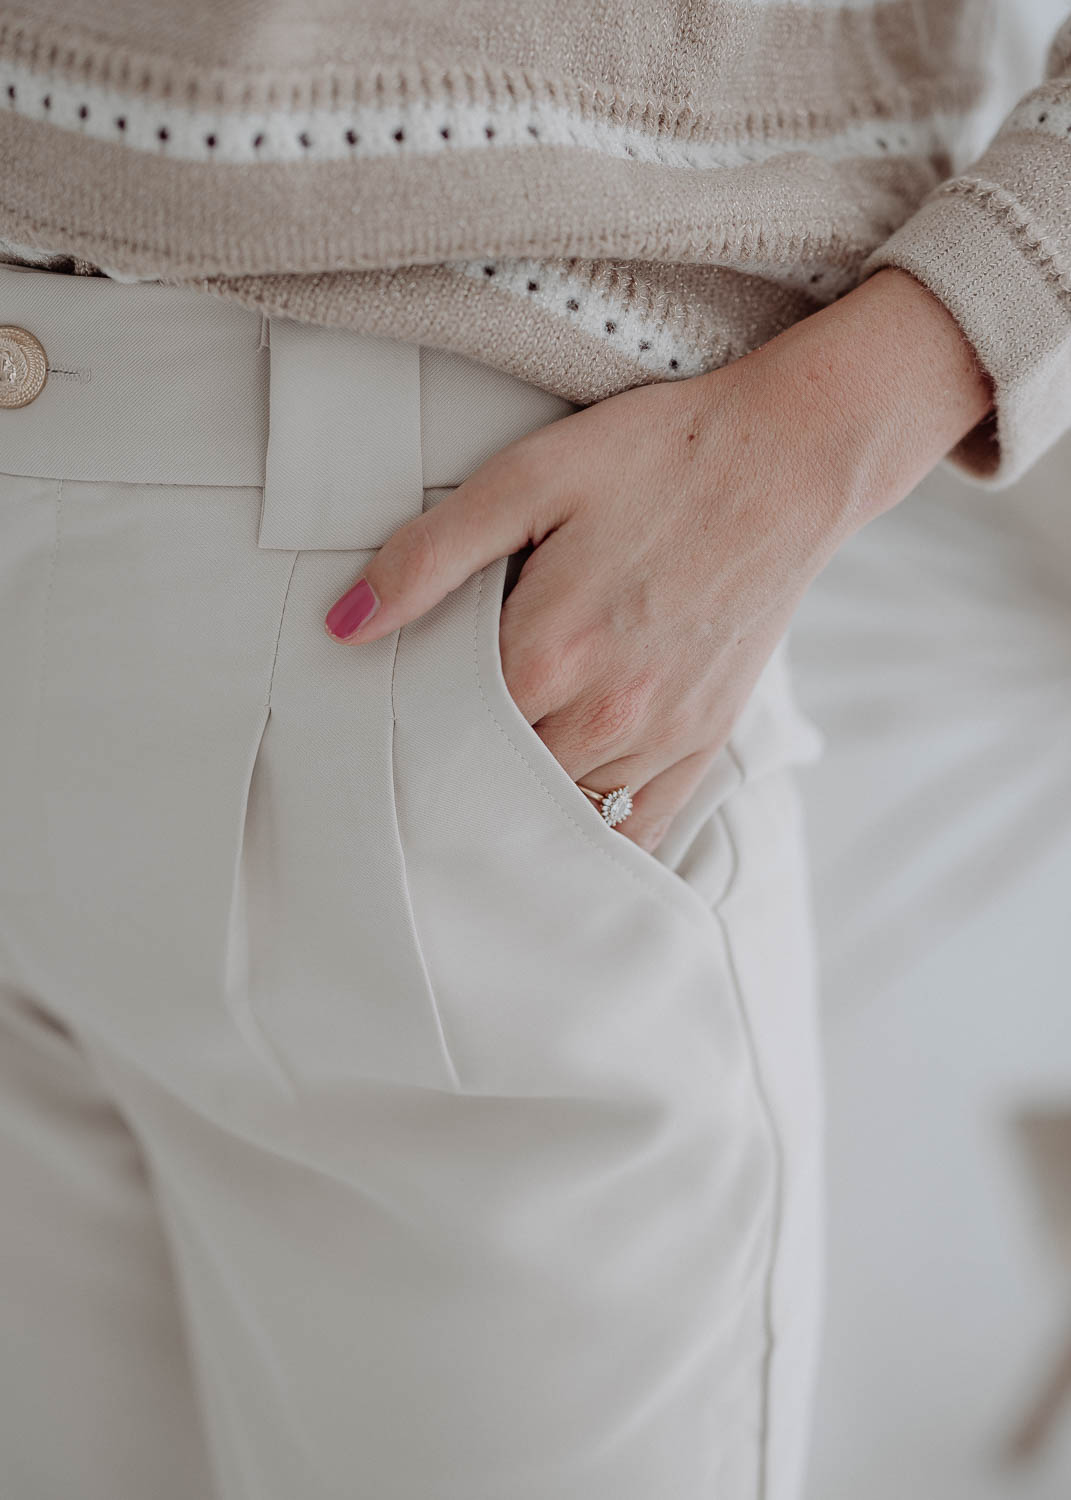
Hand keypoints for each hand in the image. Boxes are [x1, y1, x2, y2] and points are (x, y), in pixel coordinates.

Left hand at [325, 269, 992, 852]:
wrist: (791, 460)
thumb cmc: (659, 458)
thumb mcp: (529, 478)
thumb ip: (430, 556)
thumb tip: (343, 627)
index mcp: (549, 653)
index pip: (445, 735)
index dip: (410, 730)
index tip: (388, 727)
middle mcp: (607, 714)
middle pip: (499, 782)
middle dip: (461, 772)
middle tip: (428, 756)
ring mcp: (663, 736)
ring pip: (564, 809)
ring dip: (523, 801)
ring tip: (490, 779)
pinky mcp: (707, 740)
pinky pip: (641, 827)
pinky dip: (596, 830)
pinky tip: (565, 818)